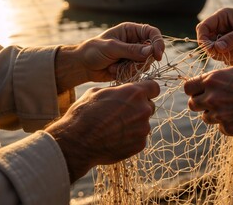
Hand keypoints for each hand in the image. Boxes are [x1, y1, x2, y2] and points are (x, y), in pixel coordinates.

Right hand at [45, 80, 159, 182]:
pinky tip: (114, 139)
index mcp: (134, 93)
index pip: (154, 87)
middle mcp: (143, 110)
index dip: (147, 90)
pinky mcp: (140, 144)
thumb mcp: (97, 92)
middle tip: (122, 113)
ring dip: (134, 124)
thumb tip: (121, 93)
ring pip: (144, 123)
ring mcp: (143, 129)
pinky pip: (139, 138)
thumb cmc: (84, 113)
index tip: (140, 95)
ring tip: (114, 128)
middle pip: (150, 106)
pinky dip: (130, 138)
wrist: (78, 142)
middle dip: (139, 108)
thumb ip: (116, 91)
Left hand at [55, 22, 164, 92]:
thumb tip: (150, 51)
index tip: (157, 55)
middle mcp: (134, 42)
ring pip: (144, 64)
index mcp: (131, 31)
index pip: (152, 33)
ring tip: (114, 66)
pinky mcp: (130, 67)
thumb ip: (131, 50)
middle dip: (140, 61)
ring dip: (130, 68)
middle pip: (151, 51)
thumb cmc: (93, 51)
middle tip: (127, 64)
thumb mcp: (111, 48)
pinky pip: (137, 73)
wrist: (82, 66)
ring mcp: (133, 55)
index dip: (158, 43)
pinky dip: (125, 74)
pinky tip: (112, 70)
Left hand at [184, 64, 232, 135]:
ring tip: (232, 108)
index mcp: (213, 80)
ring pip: (206, 118)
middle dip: (200, 103)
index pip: (187, 88)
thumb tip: (206, 81)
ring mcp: (220, 115)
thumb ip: (219, 76)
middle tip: (213, 101)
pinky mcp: (229, 129)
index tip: (200, 91)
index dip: (193, 90)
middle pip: (192, 105)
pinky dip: (227, 124)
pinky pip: (220, 128)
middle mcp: (212, 97)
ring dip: (214, 114)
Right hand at [196, 7, 232, 64]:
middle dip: (220, 50)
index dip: (203, 40)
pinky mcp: (230, 49)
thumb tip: (217, 48)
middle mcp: (219, 29)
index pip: (202, 29)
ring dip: (230, 54)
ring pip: (217, 54)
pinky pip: (226, 58)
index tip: (212, 49)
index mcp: (220, 18)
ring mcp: (224, 40)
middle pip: (208, 44)